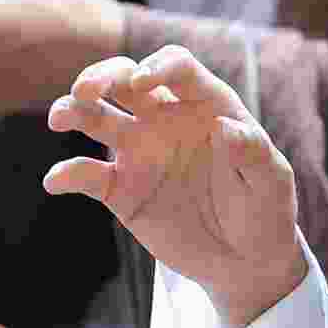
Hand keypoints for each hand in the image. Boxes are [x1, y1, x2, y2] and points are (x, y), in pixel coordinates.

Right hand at [40, 48, 314, 327]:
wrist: (242, 261)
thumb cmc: (264, 212)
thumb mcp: (271, 185)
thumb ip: (253, 154)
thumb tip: (226, 127)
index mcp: (205, 106)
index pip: (177, 68)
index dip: (157, 66)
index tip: (141, 82)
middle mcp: (166, 118)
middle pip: (124, 79)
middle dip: (101, 76)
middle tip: (85, 91)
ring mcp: (139, 151)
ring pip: (96, 116)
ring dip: (72, 110)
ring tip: (60, 119)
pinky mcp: (120, 188)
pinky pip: (86, 174)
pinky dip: (67, 174)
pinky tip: (56, 181)